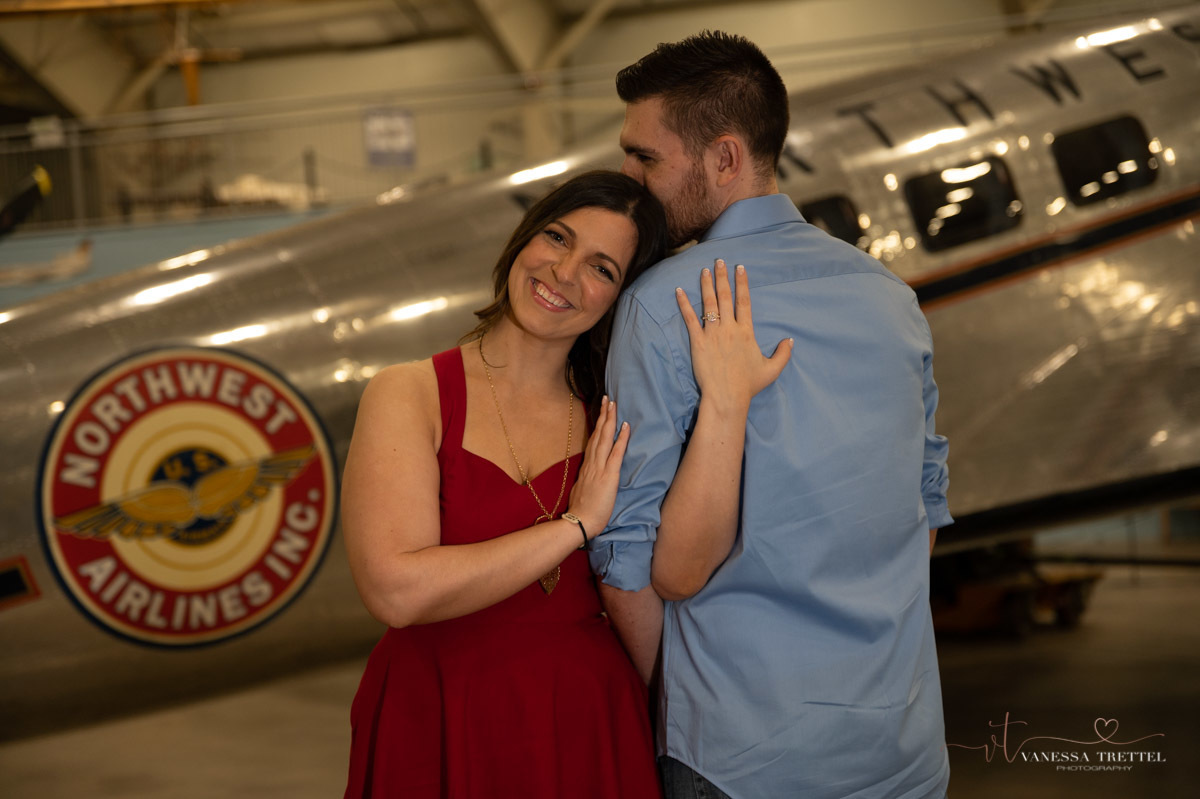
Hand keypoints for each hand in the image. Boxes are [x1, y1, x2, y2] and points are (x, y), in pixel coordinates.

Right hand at [566, 397, 629, 538]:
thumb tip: (588, 475)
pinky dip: (621, 438)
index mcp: (586, 467)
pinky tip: (625, 426)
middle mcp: (591, 463)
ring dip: (610, 420)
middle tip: (608, 398)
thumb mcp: (580, 491)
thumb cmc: (581, 511)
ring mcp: (599, 468)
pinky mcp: (609, 475)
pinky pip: (616, 453)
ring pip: (605, 438)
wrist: (580, 522)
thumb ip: (585, 480)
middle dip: (603, 415)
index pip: (593, 442)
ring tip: (613, 404)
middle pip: (598, 434)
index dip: (598, 426)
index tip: (601, 412)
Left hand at [677, 259, 792, 414]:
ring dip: (706, 285)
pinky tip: (678, 291)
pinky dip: (683, 304)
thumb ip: (783, 354)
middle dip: (722, 277)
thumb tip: (790, 340)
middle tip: (719, 261)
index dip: (742, 283)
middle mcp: (729, 328)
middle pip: (726, 297)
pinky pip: (690, 319)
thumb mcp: (772, 370)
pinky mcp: (698, 342)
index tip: (740, 268)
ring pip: (709, 303)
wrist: (727, 396)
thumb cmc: (748, 385)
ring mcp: (713, 334)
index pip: (744, 301)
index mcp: (746, 331)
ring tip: (703, 270)